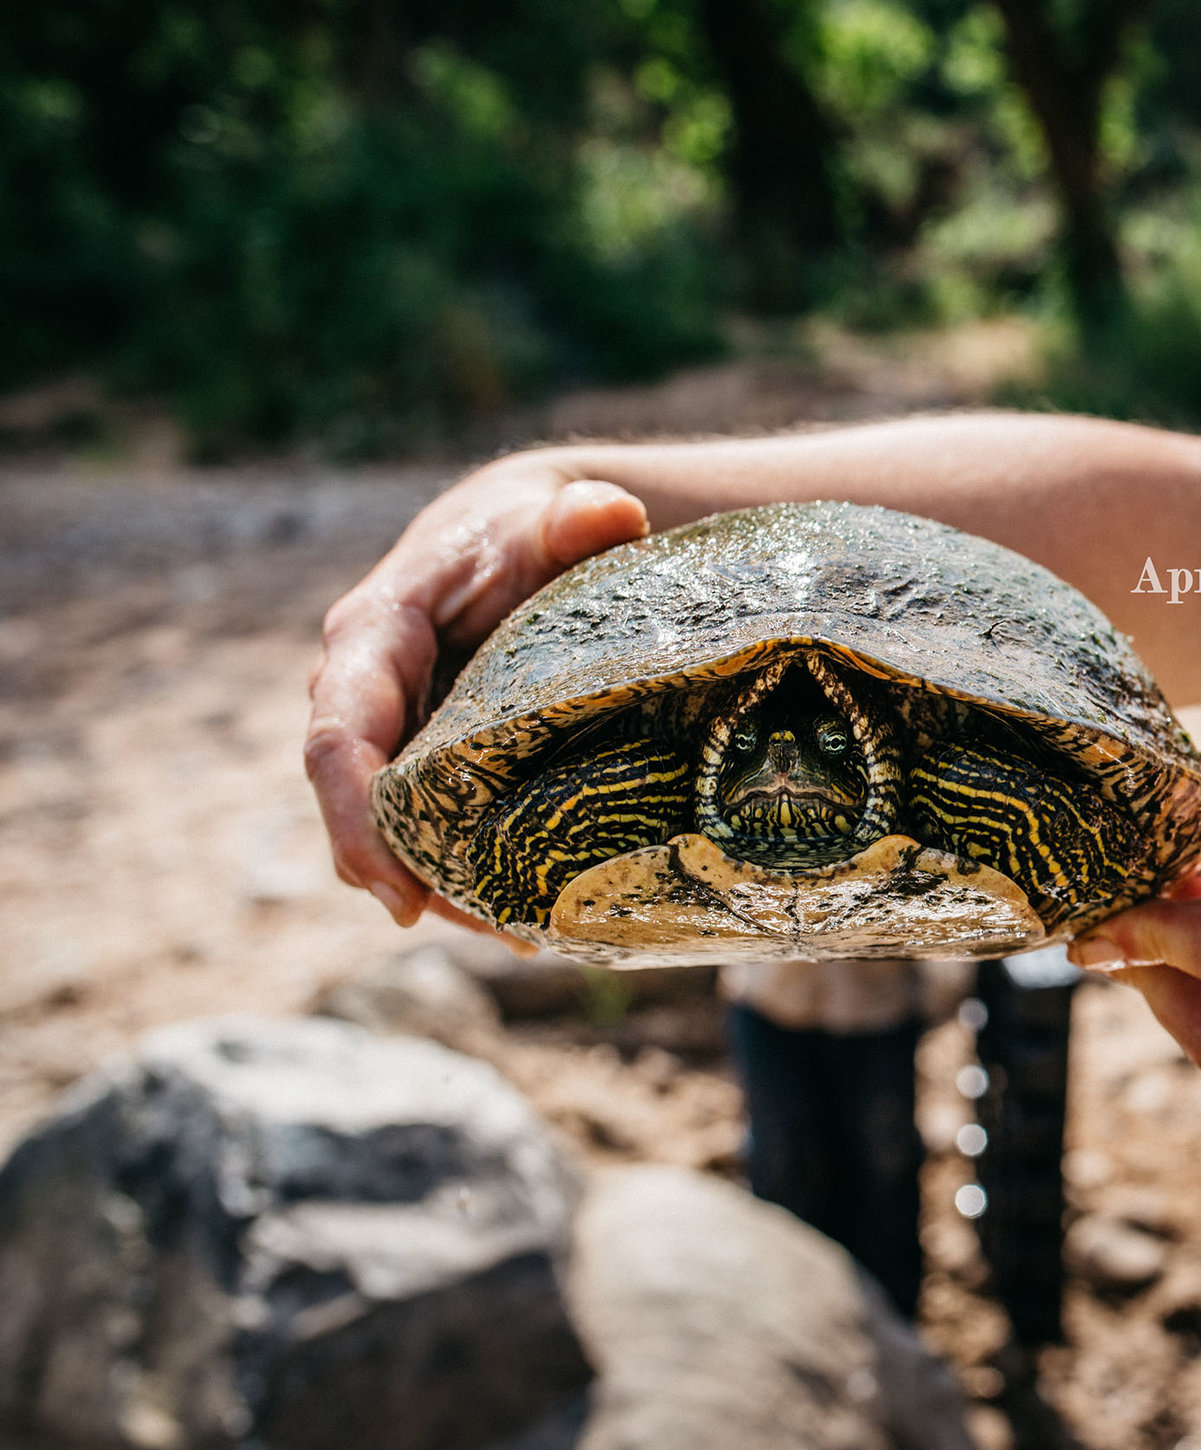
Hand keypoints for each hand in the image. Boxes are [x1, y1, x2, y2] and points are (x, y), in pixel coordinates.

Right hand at [304, 458, 650, 927]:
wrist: (533, 536)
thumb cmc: (531, 527)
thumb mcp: (552, 517)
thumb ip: (576, 518)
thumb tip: (611, 514)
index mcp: (372, 640)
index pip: (340, 741)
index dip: (357, 822)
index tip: (396, 897)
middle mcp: (364, 696)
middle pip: (363, 808)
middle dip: (415, 877)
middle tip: (498, 930)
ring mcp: (393, 734)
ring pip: (399, 831)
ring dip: (451, 890)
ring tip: (529, 935)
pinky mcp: (430, 761)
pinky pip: (433, 827)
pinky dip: (473, 872)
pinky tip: (534, 917)